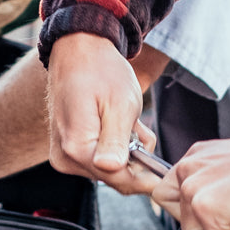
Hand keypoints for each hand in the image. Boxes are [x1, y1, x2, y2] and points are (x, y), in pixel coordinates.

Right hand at [45, 33, 153, 194]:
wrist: (78, 50)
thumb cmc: (101, 70)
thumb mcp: (120, 104)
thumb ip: (117, 141)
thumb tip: (113, 169)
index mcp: (76, 147)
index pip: (120, 179)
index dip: (146, 177)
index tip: (166, 173)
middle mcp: (64, 157)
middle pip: (113, 177)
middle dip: (134, 158)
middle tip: (139, 127)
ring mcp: (62, 154)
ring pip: (107, 169)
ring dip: (124, 150)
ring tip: (125, 120)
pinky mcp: (66, 149)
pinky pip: (97, 159)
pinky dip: (112, 145)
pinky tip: (113, 123)